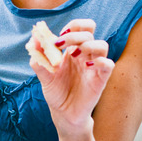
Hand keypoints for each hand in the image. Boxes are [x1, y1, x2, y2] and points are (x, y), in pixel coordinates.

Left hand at [32, 19, 114, 134]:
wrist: (63, 114)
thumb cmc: (56, 92)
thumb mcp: (43, 75)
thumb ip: (38, 58)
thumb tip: (33, 41)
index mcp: (72, 50)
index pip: (80, 28)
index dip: (72, 26)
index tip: (59, 35)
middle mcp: (84, 56)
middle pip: (89, 33)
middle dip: (74, 34)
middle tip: (60, 43)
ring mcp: (94, 66)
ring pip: (102, 45)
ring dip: (88, 44)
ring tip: (74, 53)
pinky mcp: (100, 79)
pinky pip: (109, 65)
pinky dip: (101, 61)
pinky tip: (88, 66)